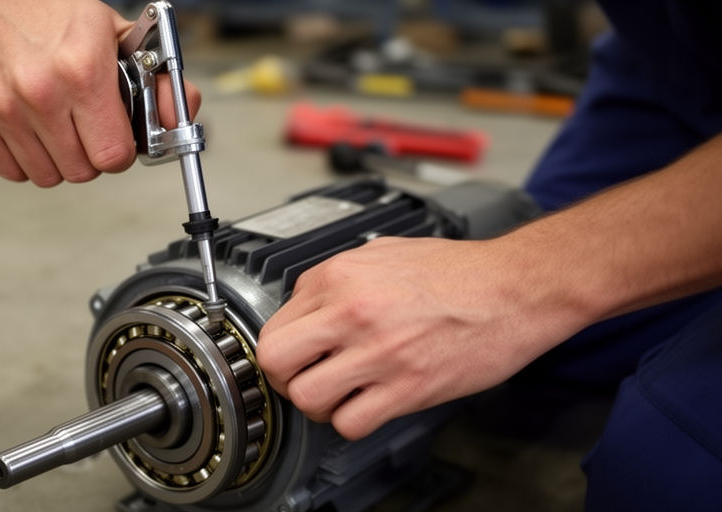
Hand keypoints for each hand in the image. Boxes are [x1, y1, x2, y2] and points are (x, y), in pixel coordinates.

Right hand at [0, 0, 200, 186]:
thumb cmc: (50, 3)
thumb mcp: (117, 32)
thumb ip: (158, 79)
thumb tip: (175, 116)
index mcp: (83, 71)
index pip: (114, 156)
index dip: (123, 151)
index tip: (119, 138)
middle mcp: (41, 93)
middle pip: (82, 171)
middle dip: (94, 155)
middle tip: (92, 128)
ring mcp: (6, 108)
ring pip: (48, 176)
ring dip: (62, 160)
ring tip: (64, 127)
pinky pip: (11, 171)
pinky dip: (28, 160)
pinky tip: (37, 133)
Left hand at [256, 237, 586, 440]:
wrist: (515, 288)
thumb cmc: (459, 271)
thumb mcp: (384, 252)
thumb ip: (340, 277)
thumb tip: (312, 301)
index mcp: (340, 277)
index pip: (275, 324)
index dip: (285, 346)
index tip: (298, 355)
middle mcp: (351, 312)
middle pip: (276, 361)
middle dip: (284, 377)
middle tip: (305, 378)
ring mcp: (378, 352)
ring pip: (307, 398)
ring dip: (319, 404)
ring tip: (340, 395)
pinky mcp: (408, 387)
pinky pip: (351, 423)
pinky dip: (353, 423)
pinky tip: (368, 406)